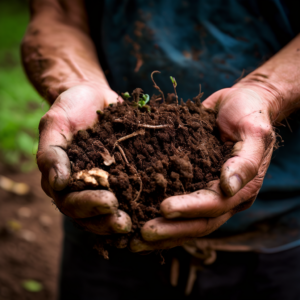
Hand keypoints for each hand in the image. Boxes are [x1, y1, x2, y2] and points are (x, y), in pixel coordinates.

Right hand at [37, 84, 131, 234]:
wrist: (95, 96)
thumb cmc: (71, 108)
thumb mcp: (55, 124)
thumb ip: (51, 152)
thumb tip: (57, 184)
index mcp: (64, 178)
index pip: (70, 202)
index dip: (88, 206)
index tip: (109, 203)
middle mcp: (84, 185)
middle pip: (91, 213)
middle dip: (107, 220)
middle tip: (125, 223)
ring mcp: (106, 181)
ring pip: (110, 210)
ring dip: (122, 218)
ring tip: (137, 223)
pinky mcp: (123, 173)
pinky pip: (130, 191)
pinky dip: (139, 203)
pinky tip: (152, 208)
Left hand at [131, 86, 275, 251]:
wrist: (239, 103)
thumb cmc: (248, 113)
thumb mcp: (255, 131)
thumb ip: (246, 160)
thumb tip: (229, 187)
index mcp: (242, 188)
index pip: (215, 205)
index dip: (190, 209)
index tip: (164, 208)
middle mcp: (224, 196)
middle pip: (199, 222)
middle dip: (171, 230)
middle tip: (142, 236)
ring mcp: (208, 190)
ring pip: (187, 220)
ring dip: (163, 231)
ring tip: (135, 239)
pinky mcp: (194, 182)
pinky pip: (178, 201)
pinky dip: (159, 214)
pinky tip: (138, 218)